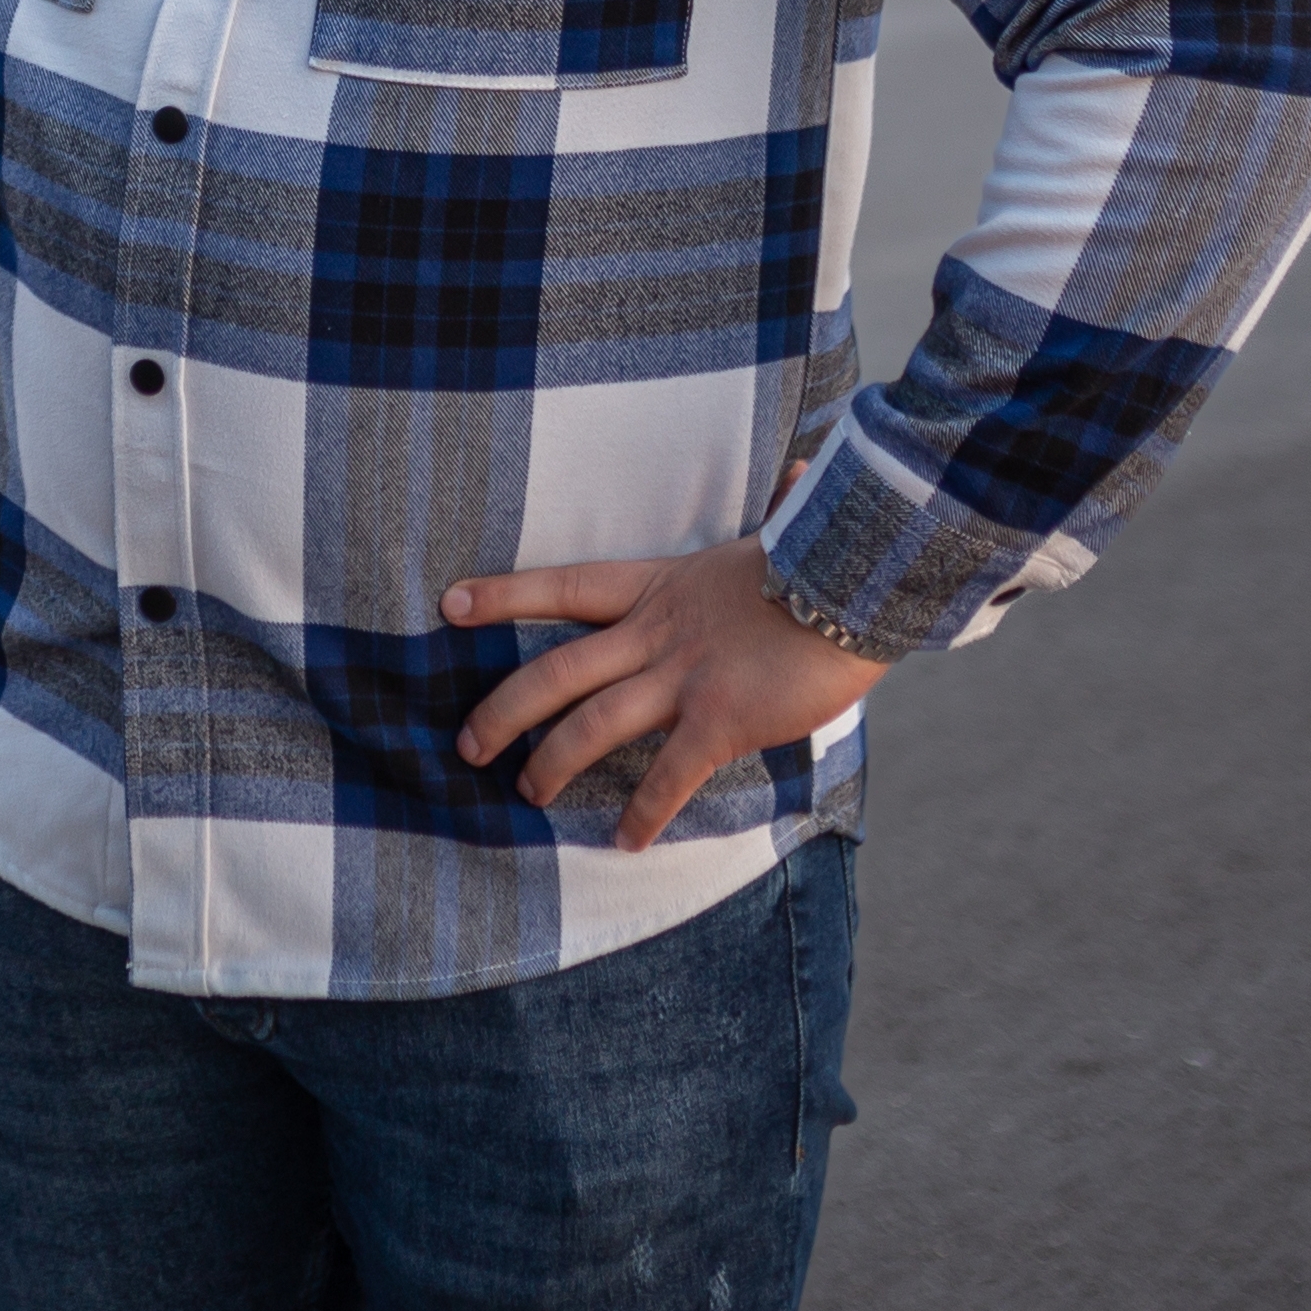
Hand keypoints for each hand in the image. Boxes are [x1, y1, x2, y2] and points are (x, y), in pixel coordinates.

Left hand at [447, 540, 888, 852]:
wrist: (862, 587)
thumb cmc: (825, 561)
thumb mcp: (776, 533)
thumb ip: (772, 510)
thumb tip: (800, 468)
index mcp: (657, 584)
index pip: (562, 584)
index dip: (502, 595)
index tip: (447, 603)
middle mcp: (657, 631)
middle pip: (556, 670)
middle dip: (502, 710)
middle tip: (465, 745)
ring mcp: (685, 676)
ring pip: (593, 726)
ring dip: (552, 764)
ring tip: (526, 796)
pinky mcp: (721, 719)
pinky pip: (668, 775)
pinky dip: (642, 812)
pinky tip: (624, 842)